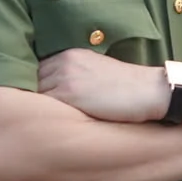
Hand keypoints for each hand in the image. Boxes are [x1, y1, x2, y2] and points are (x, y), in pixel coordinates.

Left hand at [36, 48, 169, 122]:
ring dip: (38, 108)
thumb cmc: (127, 87)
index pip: (38, 71)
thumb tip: (54, 93)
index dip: (38, 87)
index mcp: (69, 54)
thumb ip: (73, 75)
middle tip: (37, 116)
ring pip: (35, 95)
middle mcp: (63, 62)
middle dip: (35, 97)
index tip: (39, 101)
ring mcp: (64, 77)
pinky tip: (51, 126)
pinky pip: (44, 106)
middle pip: (32, 82)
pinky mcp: (68, 94)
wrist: (149, 90)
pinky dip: (44, 116)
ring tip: (43, 123)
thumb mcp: (96, 70)